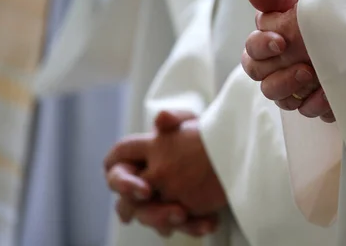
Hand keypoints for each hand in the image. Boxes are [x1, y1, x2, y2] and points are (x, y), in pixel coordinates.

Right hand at [105, 111, 219, 236]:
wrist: (230, 153)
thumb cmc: (202, 135)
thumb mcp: (193, 122)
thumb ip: (175, 118)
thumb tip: (160, 118)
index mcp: (140, 158)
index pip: (115, 168)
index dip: (123, 181)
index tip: (145, 188)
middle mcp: (143, 183)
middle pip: (128, 204)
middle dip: (147, 211)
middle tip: (171, 210)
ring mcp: (159, 201)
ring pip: (150, 218)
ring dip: (165, 220)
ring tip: (186, 215)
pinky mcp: (181, 214)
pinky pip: (180, 227)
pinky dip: (194, 226)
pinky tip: (209, 223)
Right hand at [242, 0, 334, 121]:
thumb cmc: (341, 13)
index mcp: (276, 36)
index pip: (253, 46)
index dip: (261, 44)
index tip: (280, 40)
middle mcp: (282, 61)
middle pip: (257, 73)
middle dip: (274, 69)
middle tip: (298, 63)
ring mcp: (298, 83)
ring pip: (275, 95)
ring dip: (289, 86)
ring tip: (311, 75)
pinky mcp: (315, 102)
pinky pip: (305, 110)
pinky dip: (315, 103)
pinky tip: (328, 95)